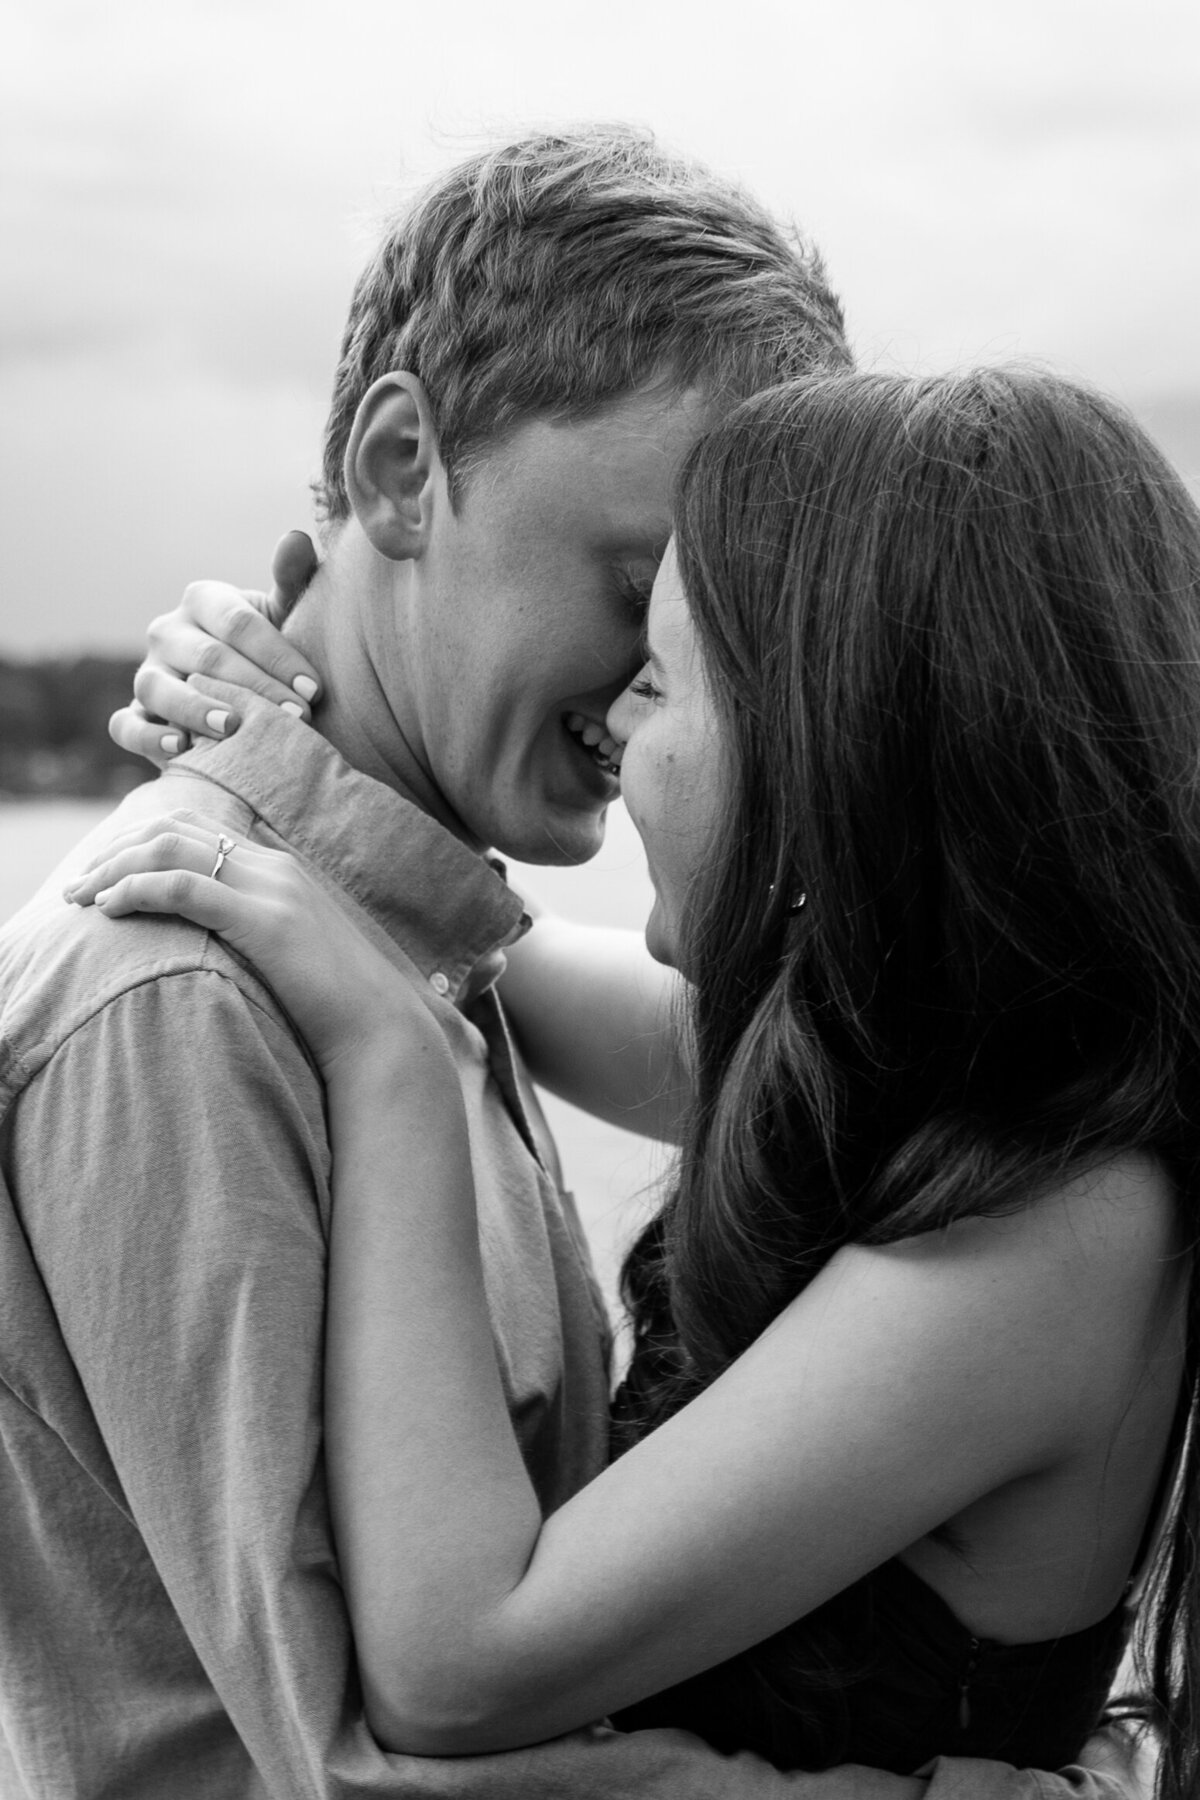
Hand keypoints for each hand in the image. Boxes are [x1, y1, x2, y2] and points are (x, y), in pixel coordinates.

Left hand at [64, 811, 441, 1077]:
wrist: (381, 1030)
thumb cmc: (335, 1007)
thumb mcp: (291, 954)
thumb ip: (255, 930)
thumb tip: (210, 938)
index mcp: (281, 868)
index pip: (198, 828)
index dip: (141, 841)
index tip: (106, 872)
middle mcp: (275, 866)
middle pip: (177, 828)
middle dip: (116, 849)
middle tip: (76, 884)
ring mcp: (272, 888)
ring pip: (172, 848)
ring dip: (114, 867)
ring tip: (80, 897)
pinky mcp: (264, 921)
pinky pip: (184, 887)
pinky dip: (136, 890)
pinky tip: (110, 908)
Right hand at [108, 532, 322, 767]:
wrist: (242, 690)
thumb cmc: (268, 649)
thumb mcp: (283, 615)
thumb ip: (292, 581)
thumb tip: (296, 538)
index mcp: (203, 600)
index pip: (238, 624)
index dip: (277, 656)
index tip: (315, 690)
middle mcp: (167, 632)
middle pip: (207, 658)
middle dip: (254, 688)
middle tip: (295, 716)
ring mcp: (147, 673)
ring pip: (159, 688)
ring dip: (196, 709)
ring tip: (233, 727)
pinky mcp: (133, 715)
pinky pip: (126, 726)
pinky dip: (148, 738)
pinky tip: (181, 748)